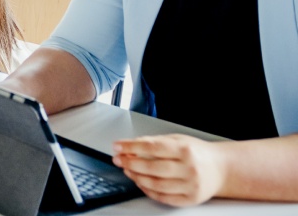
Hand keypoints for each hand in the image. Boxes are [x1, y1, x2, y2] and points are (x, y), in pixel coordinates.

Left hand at [112, 134, 228, 206]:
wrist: (222, 169)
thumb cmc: (197, 153)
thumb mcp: (178, 140)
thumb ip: (154, 142)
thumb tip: (130, 145)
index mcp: (185, 150)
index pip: (152, 147)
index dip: (131, 147)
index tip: (117, 146)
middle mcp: (189, 168)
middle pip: (152, 167)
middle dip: (130, 163)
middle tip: (118, 159)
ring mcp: (190, 186)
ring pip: (156, 184)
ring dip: (136, 177)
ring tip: (127, 169)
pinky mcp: (190, 199)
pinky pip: (163, 197)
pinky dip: (148, 190)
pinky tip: (140, 182)